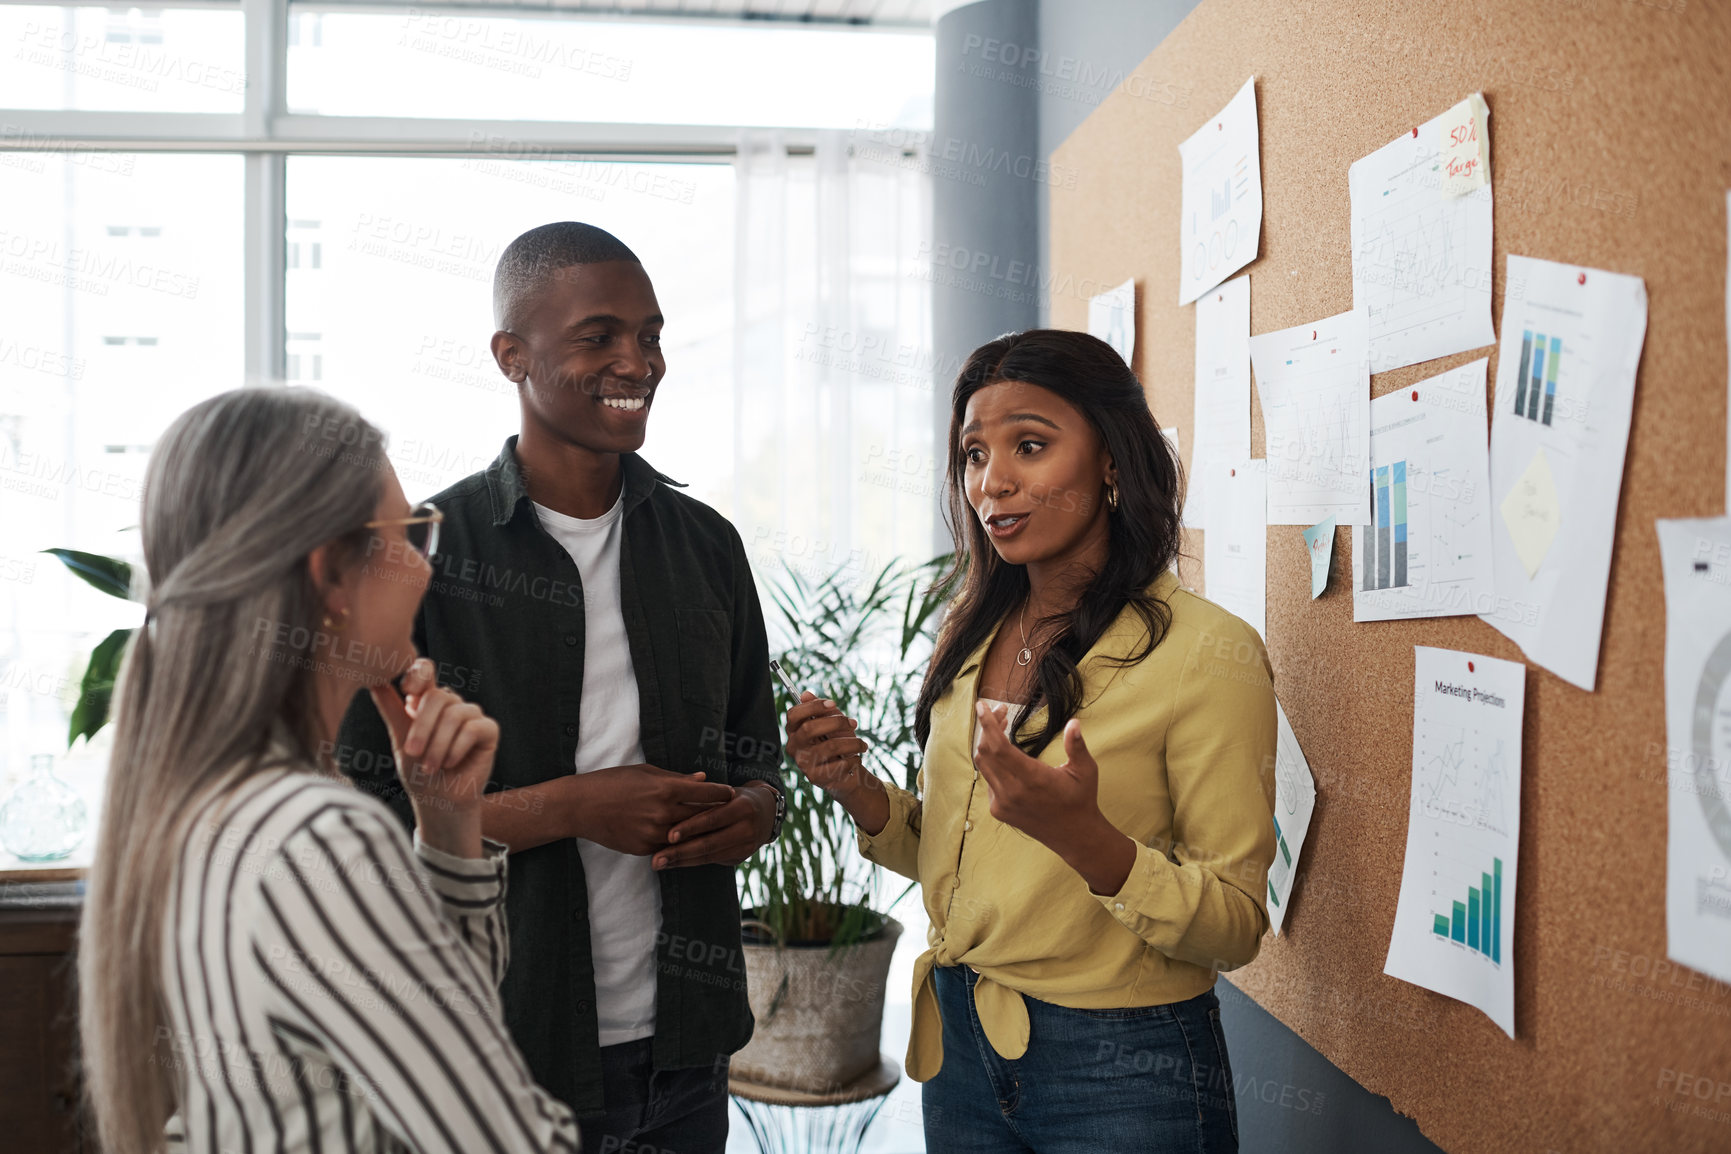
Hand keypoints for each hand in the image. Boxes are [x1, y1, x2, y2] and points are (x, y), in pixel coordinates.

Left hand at [370, 657, 497, 857]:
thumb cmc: (418, 771)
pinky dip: (457, 748)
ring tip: (430, 766)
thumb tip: (374, 682)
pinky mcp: (488, 730)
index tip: (407, 690)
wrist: (438, 801)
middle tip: (413, 752)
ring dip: (438, 744)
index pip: (426, 671)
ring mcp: (471, 715)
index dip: (418, 674)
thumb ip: (391, 710)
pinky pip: (473, 728)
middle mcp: (451, 703)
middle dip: (422, 727)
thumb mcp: (400, 740)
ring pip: (454, 714)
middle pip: (438, 696)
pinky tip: (450, 763)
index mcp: (427, 701)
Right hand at [573, 763, 735, 855]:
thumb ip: (677, 778)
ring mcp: (654, 834)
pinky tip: (688, 839)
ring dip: (701, 831)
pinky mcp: (645, 849)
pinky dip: (679, 842)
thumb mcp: (646, 772)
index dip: (721, 793)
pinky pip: (669, 846)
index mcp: (667, 789)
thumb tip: (702, 779)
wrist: (581, 807)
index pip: (706, 793)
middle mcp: (664, 813)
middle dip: (717, 813)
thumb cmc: (613, 782)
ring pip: (688, 835)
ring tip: (714, 826)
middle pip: (702, 816)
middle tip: (731, 812)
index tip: (731, 793)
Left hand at [652, 781, 777, 869]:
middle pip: (709, 843)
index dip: (690, 827)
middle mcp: (747, 828)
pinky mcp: (741, 858)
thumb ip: (702, 796)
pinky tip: (674, 864)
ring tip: (659, 864)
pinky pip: (712, 861)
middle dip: (680, 852)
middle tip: (656, 859)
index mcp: (742, 806)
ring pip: (709, 856)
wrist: (766, 812)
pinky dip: (691, 862)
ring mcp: (746, 846)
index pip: (712, 819)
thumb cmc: (734, 797)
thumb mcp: (723, 792)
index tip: (668, 835)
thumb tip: (671, 800)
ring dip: (681, 861)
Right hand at [784, 692, 870, 793]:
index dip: (813, 706)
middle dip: (836, 722)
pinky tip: (856, 760)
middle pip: (809, 728)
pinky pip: (838, 764)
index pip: (794, 714)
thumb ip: (822, 710)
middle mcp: (794, 747)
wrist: (848, 774)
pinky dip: (853, 759)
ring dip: (853, 743)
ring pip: (830, 746)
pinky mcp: (815, 777)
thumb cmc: (839, 744)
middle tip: (853, 723)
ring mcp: (803, 764)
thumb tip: (805, 694)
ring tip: (862, 745)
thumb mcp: (834, 723)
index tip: (833, 703)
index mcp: (795, 731)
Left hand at [973, 704, 1134, 894]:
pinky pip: (988, 780)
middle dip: (988, 727)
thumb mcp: (1085, 770)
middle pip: (985, 752)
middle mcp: (1012, 792)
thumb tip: (1074, 722)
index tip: (981, 705)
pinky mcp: (999, 811)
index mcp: (1032, 779)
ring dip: (987, 743)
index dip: (987, 724)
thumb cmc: (1081, 799)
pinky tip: (1006, 754)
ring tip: (1001, 727)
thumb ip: (1077, 745)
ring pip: (983, 765)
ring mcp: (1002, 803)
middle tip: (1002, 711)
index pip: (998, 746)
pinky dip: (992, 762)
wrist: (1074, 835)